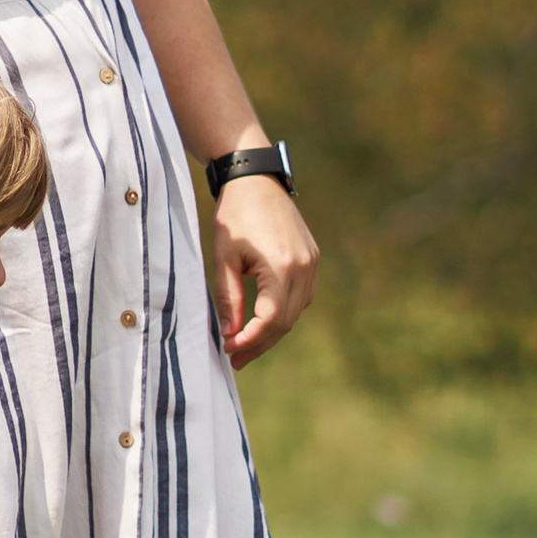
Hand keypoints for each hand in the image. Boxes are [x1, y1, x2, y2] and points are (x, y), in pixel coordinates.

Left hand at [213, 170, 318, 363]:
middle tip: (236, 358)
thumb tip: (230, 333)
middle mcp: (303, 267)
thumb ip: (229, 298)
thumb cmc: (235, 215)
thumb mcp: (224, 258)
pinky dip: (284, 311)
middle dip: (260, 343)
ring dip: (273, 330)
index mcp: (281, 266)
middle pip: (286, 321)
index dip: (251, 340)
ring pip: (296, 311)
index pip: (272, 319)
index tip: (230, 350)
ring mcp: (311, 262)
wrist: (255, 179)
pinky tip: (264, 319)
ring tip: (246, 344)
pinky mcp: (311, 256)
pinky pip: (302, 295)